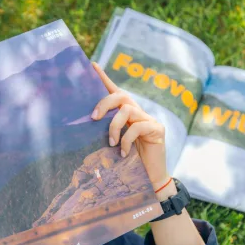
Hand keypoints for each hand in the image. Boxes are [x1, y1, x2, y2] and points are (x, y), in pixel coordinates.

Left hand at [91, 62, 169, 188]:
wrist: (150, 179)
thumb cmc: (130, 163)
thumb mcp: (114, 145)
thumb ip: (106, 132)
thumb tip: (88, 124)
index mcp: (127, 115)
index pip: (115, 92)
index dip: (104, 78)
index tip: (91, 65)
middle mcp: (138, 113)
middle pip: (121, 96)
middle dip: (104, 104)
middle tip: (93, 118)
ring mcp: (149, 120)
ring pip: (127, 110)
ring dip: (114, 126)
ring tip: (111, 143)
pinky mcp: (157, 130)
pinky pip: (137, 127)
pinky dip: (126, 140)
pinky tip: (123, 153)